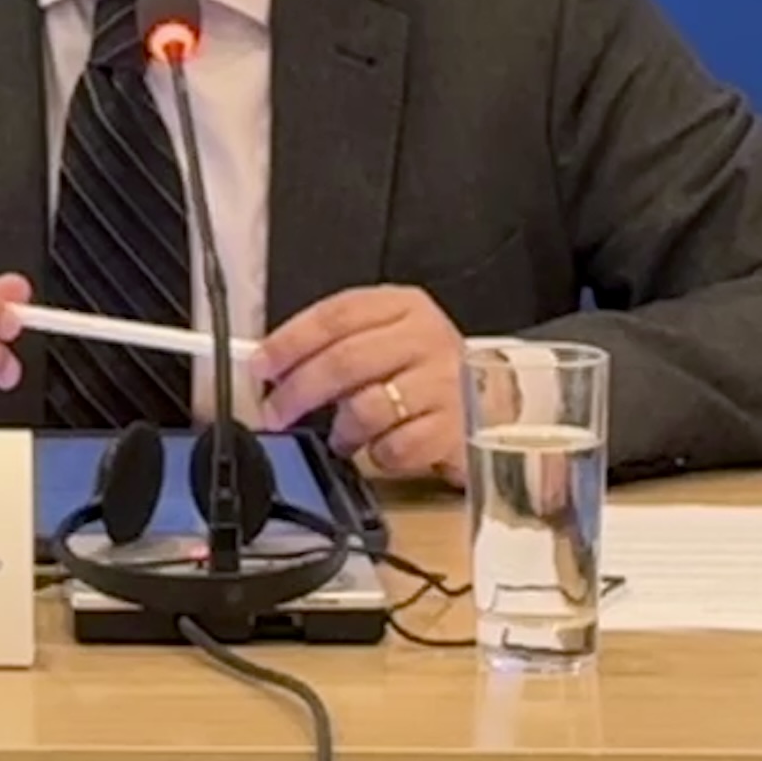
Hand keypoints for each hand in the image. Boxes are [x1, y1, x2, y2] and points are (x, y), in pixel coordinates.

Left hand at [252, 284, 467, 481]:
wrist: (501, 404)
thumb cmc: (427, 370)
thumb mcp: (389, 338)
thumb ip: (338, 344)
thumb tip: (272, 368)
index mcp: (403, 306)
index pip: (335, 316)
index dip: (290, 341)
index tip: (260, 366)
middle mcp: (427, 339)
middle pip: (345, 360)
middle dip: (298, 390)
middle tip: (274, 411)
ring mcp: (446, 385)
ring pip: (367, 407)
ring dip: (341, 428)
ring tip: (341, 435)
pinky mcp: (458, 431)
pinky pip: (396, 448)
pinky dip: (377, 455)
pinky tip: (381, 449)